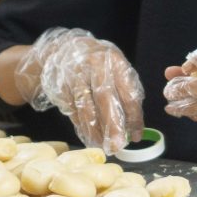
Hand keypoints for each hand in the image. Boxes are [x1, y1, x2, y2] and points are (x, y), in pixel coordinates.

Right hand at [15, 28, 144, 153]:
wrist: (62, 50)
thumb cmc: (97, 64)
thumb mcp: (115, 68)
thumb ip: (125, 91)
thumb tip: (133, 124)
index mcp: (115, 62)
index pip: (128, 93)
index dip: (134, 117)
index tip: (136, 136)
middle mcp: (95, 66)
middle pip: (105, 99)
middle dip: (112, 125)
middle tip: (118, 146)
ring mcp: (75, 76)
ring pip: (85, 107)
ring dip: (94, 130)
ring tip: (103, 145)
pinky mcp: (60, 86)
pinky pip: (72, 110)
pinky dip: (81, 126)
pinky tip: (89, 137)